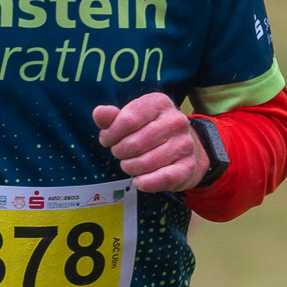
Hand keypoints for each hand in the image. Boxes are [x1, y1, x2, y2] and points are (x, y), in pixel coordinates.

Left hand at [93, 94, 209, 193]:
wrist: (186, 148)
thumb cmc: (151, 132)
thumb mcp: (132, 119)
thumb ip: (112, 117)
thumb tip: (99, 114)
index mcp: (159, 103)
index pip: (127, 120)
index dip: (110, 134)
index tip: (107, 140)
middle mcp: (176, 121)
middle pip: (134, 144)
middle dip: (119, 152)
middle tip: (120, 153)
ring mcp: (184, 144)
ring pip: (145, 163)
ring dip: (130, 168)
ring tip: (130, 164)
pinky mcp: (188, 166)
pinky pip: (162, 178)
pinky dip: (145, 183)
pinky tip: (139, 181)